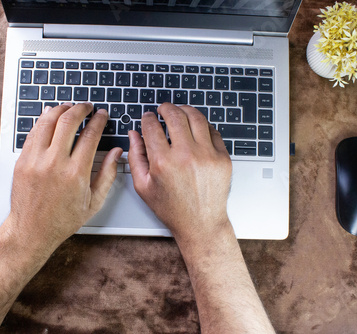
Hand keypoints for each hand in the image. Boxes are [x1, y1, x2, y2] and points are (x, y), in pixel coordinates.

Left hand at [4, 103, 122, 249]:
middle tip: (87, 106)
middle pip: (68, 122)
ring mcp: (35, 161)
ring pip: (47, 122)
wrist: (32, 231)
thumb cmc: (62, 220)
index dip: (98, 120)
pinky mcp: (22, 161)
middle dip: (81, 109)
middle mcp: (54, 164)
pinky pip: (33, 133)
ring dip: (60, 109)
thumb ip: (108, 175)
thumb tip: (117, 154)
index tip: (102, 115)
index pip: (90, 135)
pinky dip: (43, 121)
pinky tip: (50, 116)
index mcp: (76, 174)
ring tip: (69, 107)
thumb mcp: (94, 202)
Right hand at [128, 103, 232, 241]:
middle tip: (163, 109)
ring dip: (185, 110)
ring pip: (196, 118)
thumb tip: (133, 134)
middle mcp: (186, 156)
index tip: (147, 117)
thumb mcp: (143, 186)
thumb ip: (136, 157)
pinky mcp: (222, 158)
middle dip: (166, 108)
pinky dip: (202, 125)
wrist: (201, 223)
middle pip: (175, 116)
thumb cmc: (172, 208)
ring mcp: (207, 155)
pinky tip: (195, 127)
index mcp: (163, 162)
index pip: (152, 127)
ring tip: (180, 111)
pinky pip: (213, 131)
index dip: (147, 118)